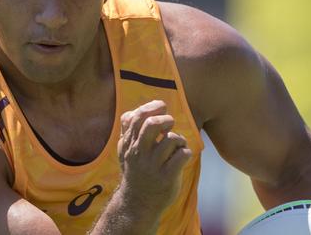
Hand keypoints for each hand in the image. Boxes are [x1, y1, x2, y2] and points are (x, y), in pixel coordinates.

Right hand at [116, 100, 191, 215]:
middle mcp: (139, 153)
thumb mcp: (125, 152)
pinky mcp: (167, 177)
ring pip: (172, 139)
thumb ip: (127, 131)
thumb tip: (133, 111)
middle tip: (170, 125)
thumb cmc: (136, 171)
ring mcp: (153, 166)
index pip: (136, 118)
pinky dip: (186, 152)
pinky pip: (183, 155)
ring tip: (177, 145)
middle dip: (166, 119)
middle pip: (152, 125)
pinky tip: (181, 157)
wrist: (137, 204)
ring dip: (179, 138)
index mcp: (129, 144)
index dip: (151, 107)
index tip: (161, 107)